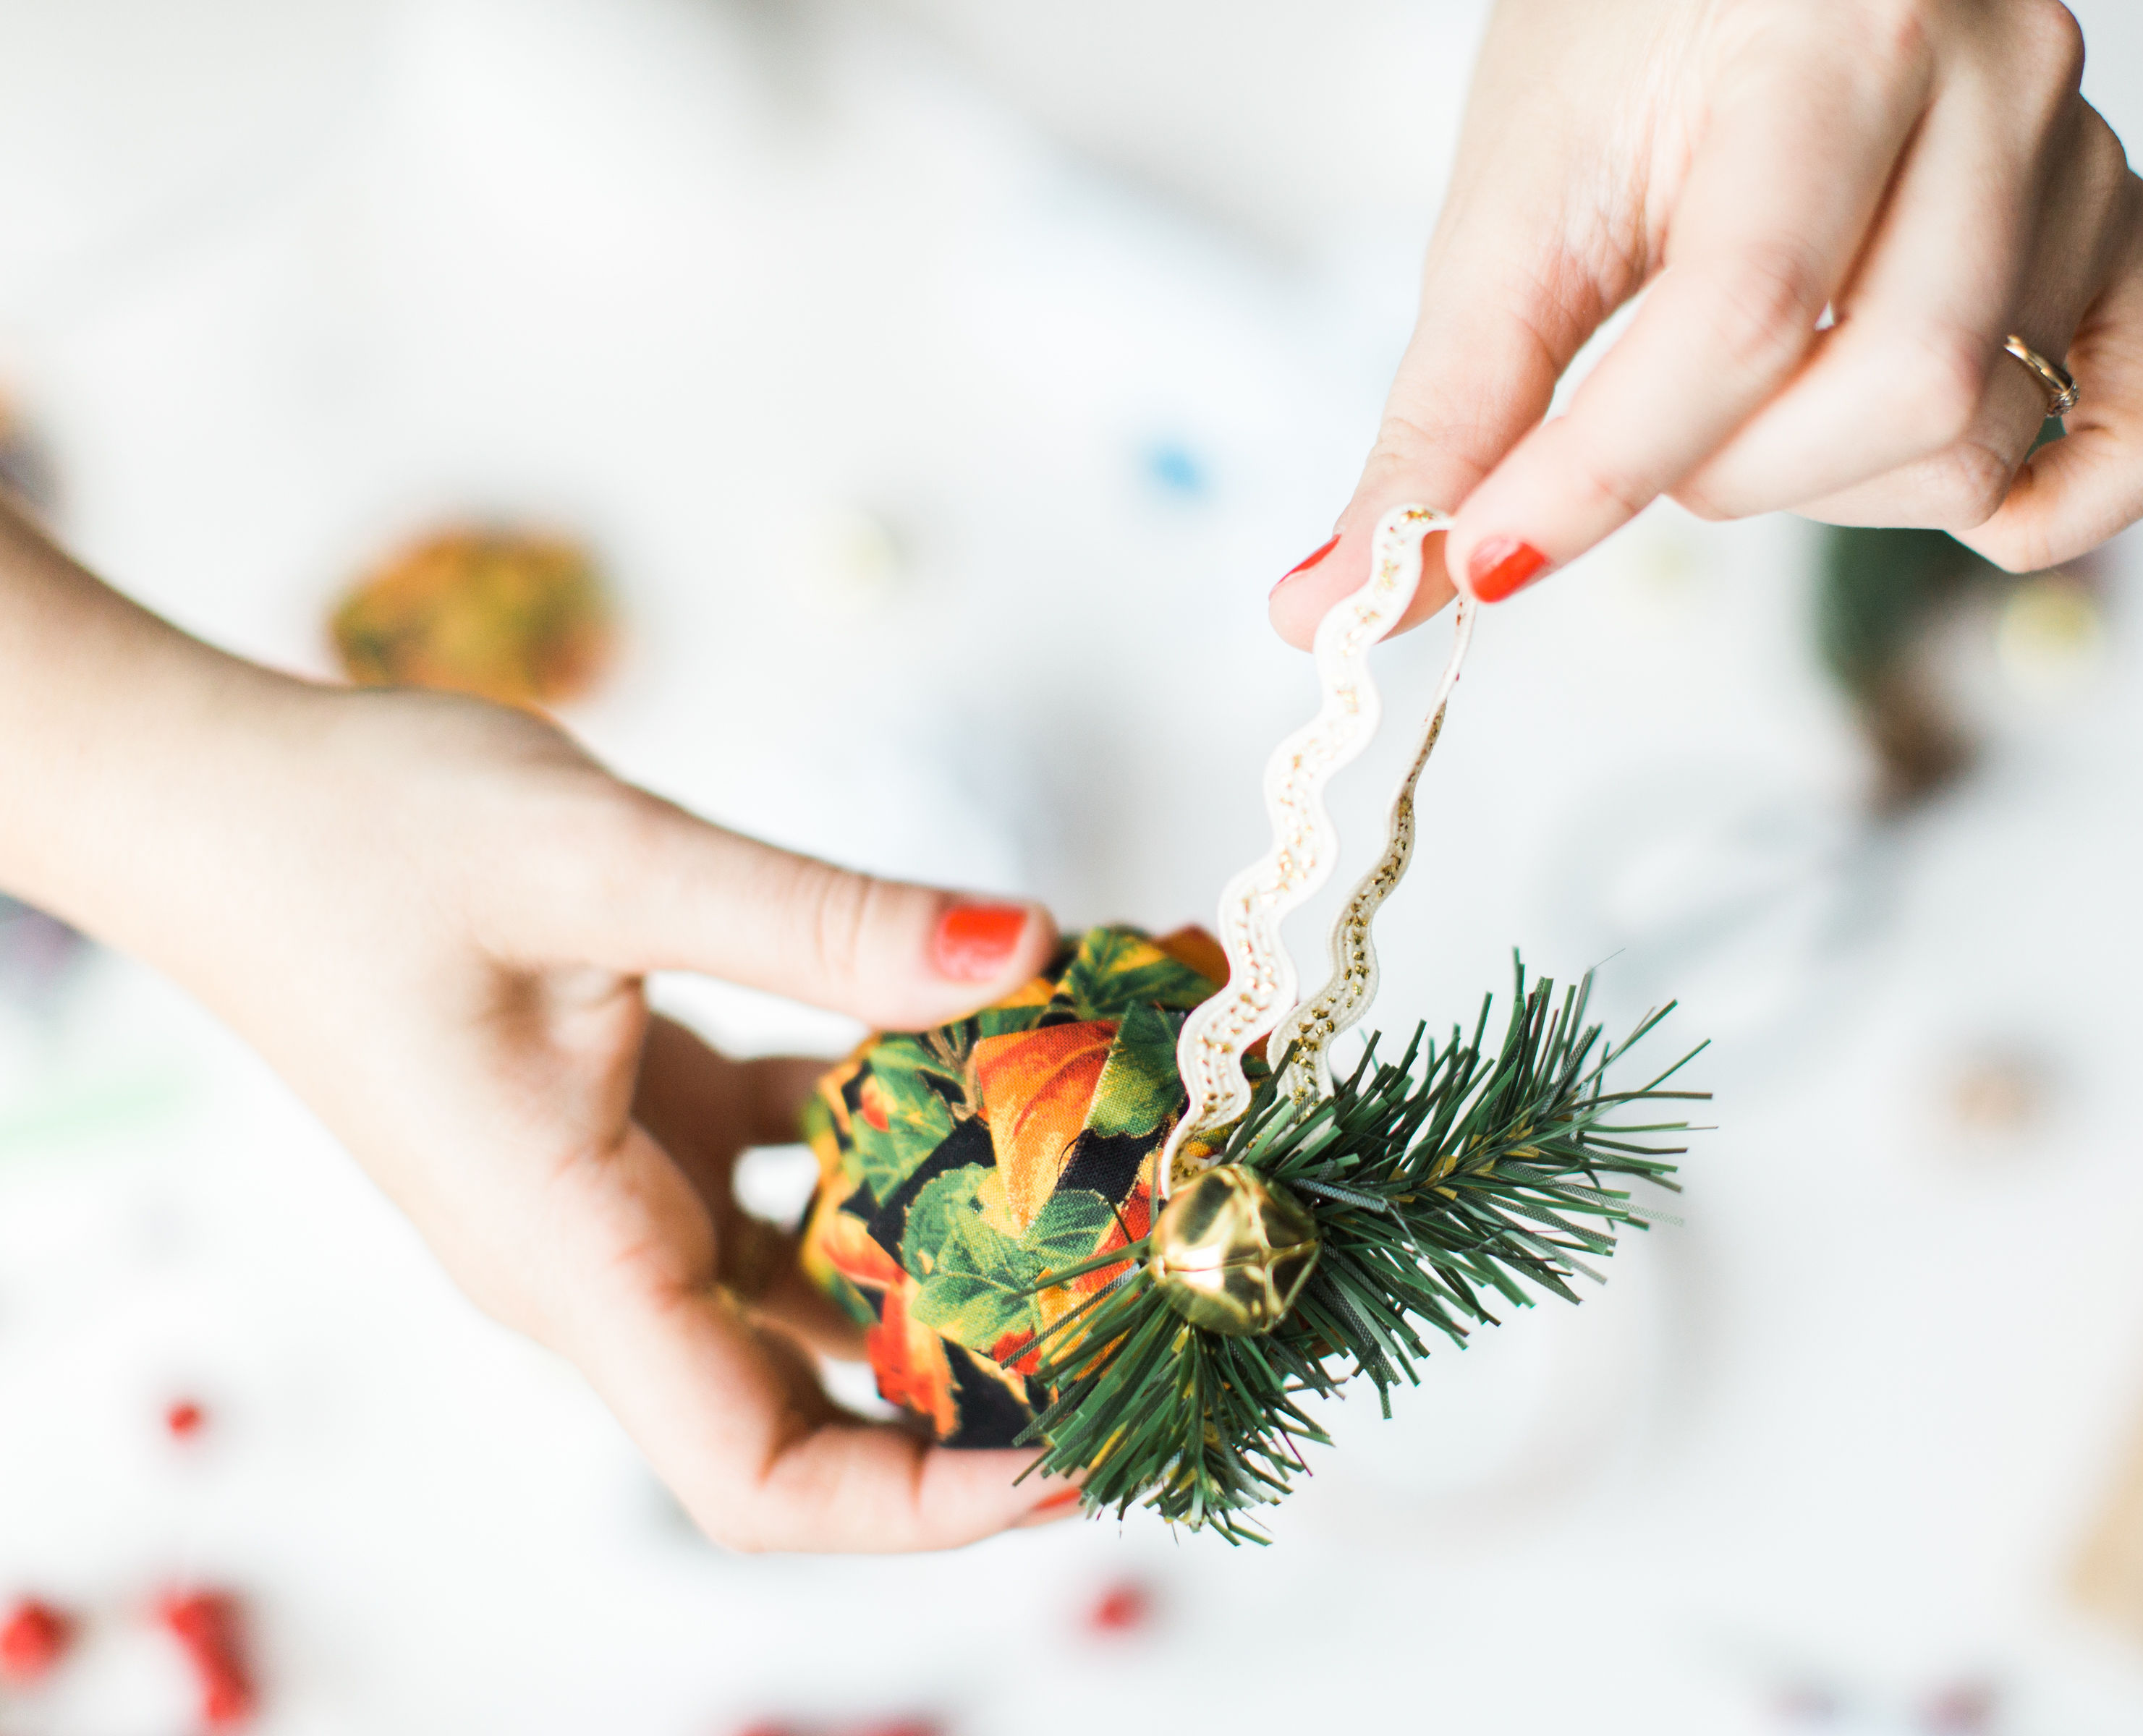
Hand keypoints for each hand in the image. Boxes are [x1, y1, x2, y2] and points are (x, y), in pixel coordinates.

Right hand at [0, 524, 1072, 1549]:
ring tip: (1114, 1179)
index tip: (1078, 1455)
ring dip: (959, 1243)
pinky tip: (1003, 1042)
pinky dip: (897, 1126)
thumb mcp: (605, 860)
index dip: (925, 1503)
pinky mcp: (640, 1122)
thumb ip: (822, 921)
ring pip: (821, 1279)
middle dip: (985, 1382)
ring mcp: (622, 1197)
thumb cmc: (361, 837)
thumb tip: (1026, 950)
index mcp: (571, 1257)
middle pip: (816, 1402)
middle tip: (1150, 1311)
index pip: (756, 1477)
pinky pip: (795, 1167)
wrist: (226, 800)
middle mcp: (602, 1261)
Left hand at [1270, 0, 2142, 642]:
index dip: (1599, 475)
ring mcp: (2084, 161)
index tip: (1481, 561)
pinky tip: (1938, 499)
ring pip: (1982, 432)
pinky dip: (2044, 510)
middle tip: (1644, 430)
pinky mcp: (2123, 235)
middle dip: (1723, 475)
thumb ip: (1445, 412)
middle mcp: (2000, 80)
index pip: (1740, 314)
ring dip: (1829, 489)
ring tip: (1751, 399)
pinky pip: (2141, 436)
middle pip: (1895, 394)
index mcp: (1835, 33)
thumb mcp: (1514, 203)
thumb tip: (1328, 601)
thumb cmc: (1626, 37)